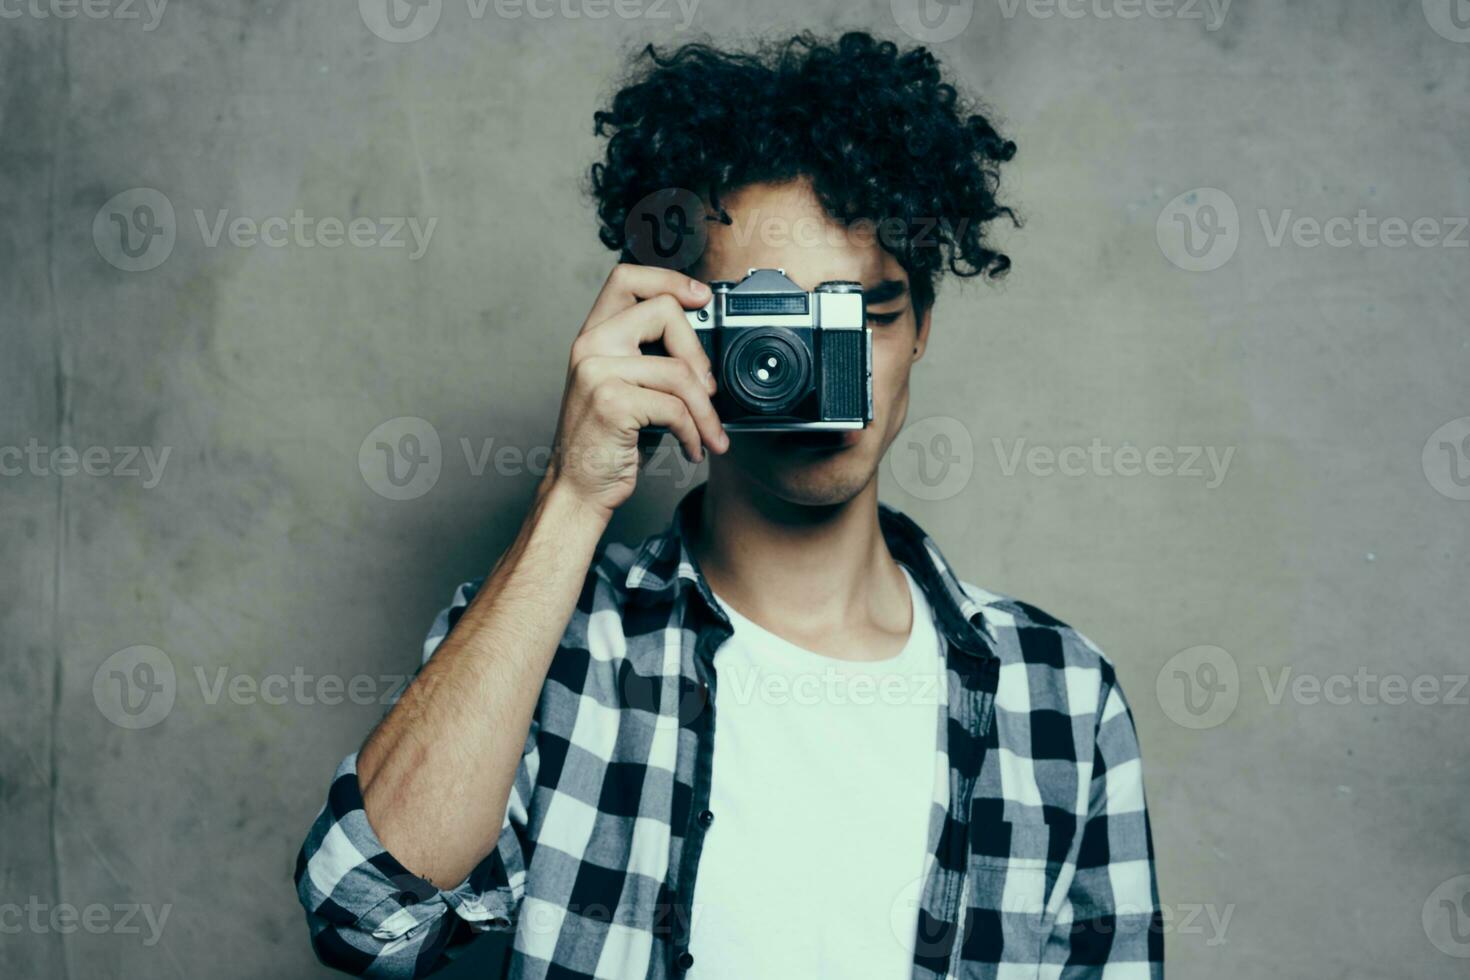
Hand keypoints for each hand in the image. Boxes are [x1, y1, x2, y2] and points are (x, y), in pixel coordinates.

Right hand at [541, 264, 729, 517]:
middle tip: (709, 389)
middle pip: (664, 311)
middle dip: (700, 353)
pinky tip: (692, 448)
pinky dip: (694, 432)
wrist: (578, 487)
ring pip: (679, 371)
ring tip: (708, 433)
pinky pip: (675, 408)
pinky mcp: (611, 402)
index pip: (628, 278)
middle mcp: (590, 345)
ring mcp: (597, 371)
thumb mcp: (626, 386)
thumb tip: (704, 346)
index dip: (669, 279)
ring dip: (706, 410)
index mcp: (594, 334)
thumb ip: (651, 356)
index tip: (700, 298)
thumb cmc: (608, 440)